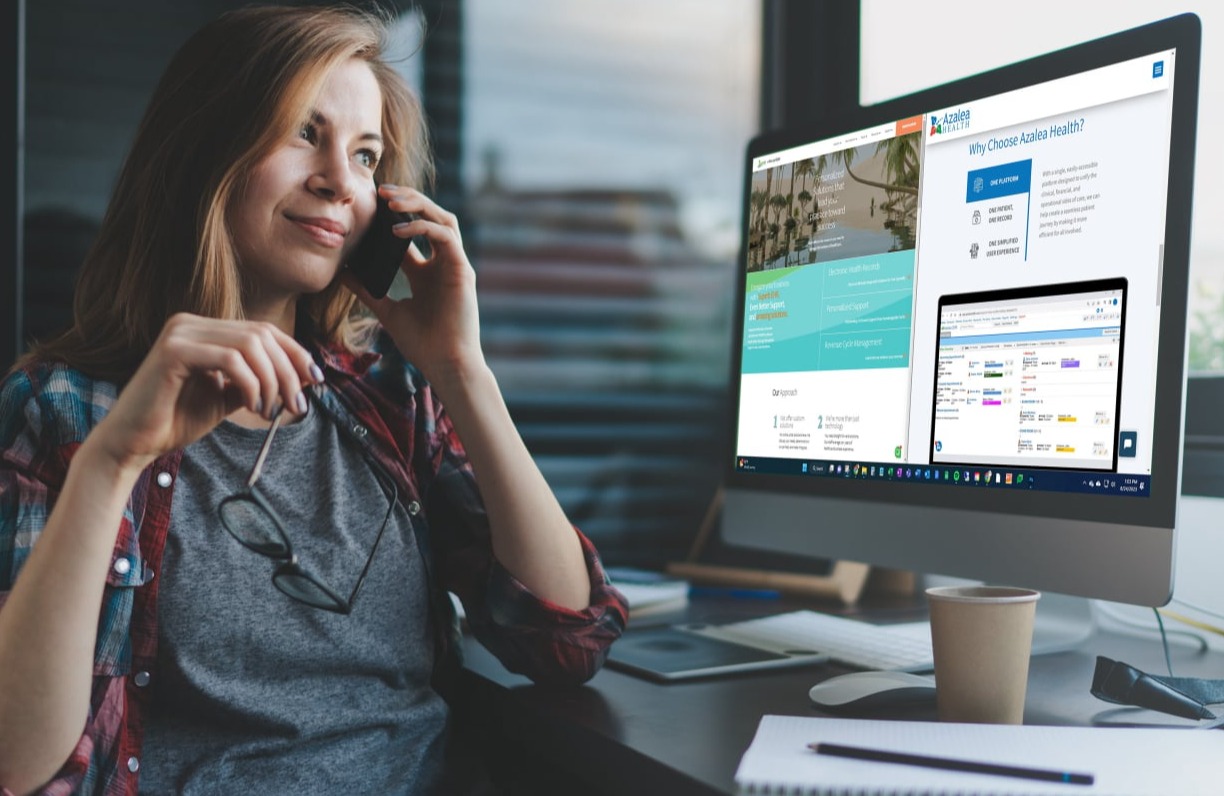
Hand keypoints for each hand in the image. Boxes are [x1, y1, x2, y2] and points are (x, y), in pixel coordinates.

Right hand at [88, 313, 320, 471]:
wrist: (133, 443)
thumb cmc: (176, 420)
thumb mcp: (229, 397)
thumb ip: (260, 382)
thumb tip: (304, 376)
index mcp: (204, 330)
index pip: (263, 331)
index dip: (295, 353)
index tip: (315, 380)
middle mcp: (191, 323)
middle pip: (262, 335)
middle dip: (288, 370)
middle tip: (297, 404)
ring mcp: (180, 333)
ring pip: (250, 345)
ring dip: (271, 380)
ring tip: (269, 411)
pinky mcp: (173, 351)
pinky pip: (230, 359)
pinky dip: (251, 384)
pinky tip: (251, 407)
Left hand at [338, 185, 484, 383]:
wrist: (446, 365)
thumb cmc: (422, 344)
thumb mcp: (387, 310)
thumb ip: (367, 290)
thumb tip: (343, 272)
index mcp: (428, 271)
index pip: (412, 231)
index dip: (393, 215)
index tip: (369, 205)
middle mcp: (443, 263)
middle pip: (431, 216)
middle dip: (407, 200)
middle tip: (380, 191)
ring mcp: (456, 265)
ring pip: (443, 218)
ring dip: (418, 205)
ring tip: (390, 201)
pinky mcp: (463, 270)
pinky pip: (445, 236)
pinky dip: (422, 228)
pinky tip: (398, 231)